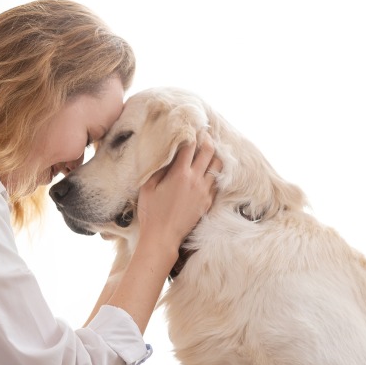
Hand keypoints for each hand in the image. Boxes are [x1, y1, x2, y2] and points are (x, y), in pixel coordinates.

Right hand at [137, 132, 220, 251]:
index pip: (189, 146)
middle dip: (206, 140)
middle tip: (203, 134)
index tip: (190, 127)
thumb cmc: (151, 212)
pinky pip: (216, 182)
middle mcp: (196, 180)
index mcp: (180, 174)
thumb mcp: (148, 187)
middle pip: (208, 152)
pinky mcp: (208, 202)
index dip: (191, 134)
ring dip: (214, 155)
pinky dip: (215, 173)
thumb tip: (165, 155)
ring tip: (209, 150)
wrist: (163, 237)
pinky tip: (210, 170)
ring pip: (217, 166)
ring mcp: (204, 191)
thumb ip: (158, 169)